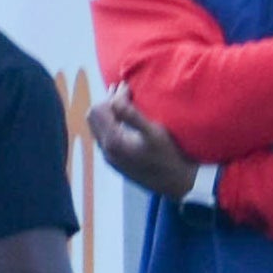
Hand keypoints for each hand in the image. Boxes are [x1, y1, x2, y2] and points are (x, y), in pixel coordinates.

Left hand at [88, 84, 197, 199]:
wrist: (178, 184)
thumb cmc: (169, 157)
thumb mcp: (154, 133)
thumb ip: (132, 115)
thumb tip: (117, 95)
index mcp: (113, 141)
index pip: (99, 110)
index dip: (112, 96)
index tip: (129, 89)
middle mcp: (106, 151)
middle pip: (94, 117)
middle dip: (107, 102)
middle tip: (125, 92)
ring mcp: (110, 158)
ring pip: (98, 127)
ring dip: (108, 113)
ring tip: (125, 102)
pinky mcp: (116, 162)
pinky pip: (105, 136)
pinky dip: (111, 123)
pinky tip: (126, 120)